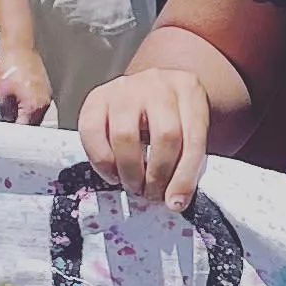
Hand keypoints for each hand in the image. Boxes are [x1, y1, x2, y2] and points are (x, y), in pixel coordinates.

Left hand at [0, 48, 54, 128]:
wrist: (20, 47)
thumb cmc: (12, 64)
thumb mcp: (1, 92)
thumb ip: (5, 111)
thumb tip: (7, 119)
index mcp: (34, 105)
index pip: (25, 127)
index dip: (15, 132)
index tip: (8, 133)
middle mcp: (44, 102)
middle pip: (33, 123)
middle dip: (21, 124)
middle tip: (9, 124)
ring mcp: (47, 95)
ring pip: (37, 114)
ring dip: (26, 115)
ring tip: (13, 110)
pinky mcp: (46, 88)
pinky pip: (39, 103)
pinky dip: (31, 105)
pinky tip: (20, 100)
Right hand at [80, 68, 215, 206]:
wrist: (148, 89)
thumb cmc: (171, 117)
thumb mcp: (188, 130)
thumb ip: (187, 160)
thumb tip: (174, 201)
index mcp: (189, 90)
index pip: (193, 138)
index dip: (185, 176)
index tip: (176, 202)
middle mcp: (157, 83)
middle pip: (164, 136)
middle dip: (157, 175)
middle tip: (152, 193)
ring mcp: (125, 88)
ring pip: (125, 135)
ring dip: (129, 172)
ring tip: (134, 185)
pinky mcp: (96, 97)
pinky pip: (92, 133)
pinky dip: (102, 162)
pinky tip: (113, 172)